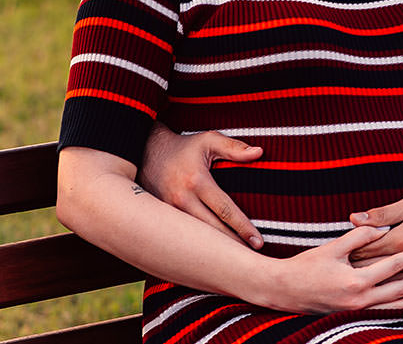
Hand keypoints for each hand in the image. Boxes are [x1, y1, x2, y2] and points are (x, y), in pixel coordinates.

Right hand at [139, 123, 263, 248]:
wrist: (143, 153)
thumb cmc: (182, 147)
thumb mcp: (208, 140)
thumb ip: (234, 147)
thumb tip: (260, 152)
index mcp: (197, 182)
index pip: (225, 210)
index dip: (243, 227)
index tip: (258, 242)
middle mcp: (181, 200)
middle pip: (211, 230)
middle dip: (232, 245)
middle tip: (251, 258)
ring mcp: (168, 212)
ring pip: (194, 238)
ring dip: (214, 250)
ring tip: (234, 261)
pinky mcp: (160, 220)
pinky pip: (181, 237)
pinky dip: (195, 247)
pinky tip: (208, 257)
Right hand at [266, 226, 402, 313]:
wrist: (283, 291)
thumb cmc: (306, 266)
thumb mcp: (333, 247)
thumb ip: (360, 236)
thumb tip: (382, 227)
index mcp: (356, 281)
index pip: (392, 266)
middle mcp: (359, 299)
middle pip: (399, 290)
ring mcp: (357, 308)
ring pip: (394, 305)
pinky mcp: (353, 311)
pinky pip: (383, 309)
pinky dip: (400, 305)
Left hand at [349, 196, 402, 277]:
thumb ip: (381, 214)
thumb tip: (354, 218)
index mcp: (400, 240)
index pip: (365, 250)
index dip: (351, 250)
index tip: (342, 250)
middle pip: (373, 269)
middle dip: (357, 266)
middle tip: (344, 265)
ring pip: (387, 282)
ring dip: (373, 278)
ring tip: (360, 275)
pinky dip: (393, 286)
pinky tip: (385, 284)